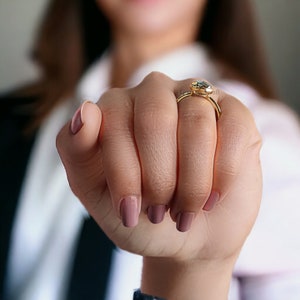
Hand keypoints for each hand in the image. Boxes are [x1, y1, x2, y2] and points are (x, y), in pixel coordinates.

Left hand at [57, 71, 261, 267]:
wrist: (188, 233)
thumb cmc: (140, 212)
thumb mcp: (95, 191)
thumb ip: (77, 151)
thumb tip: (85, 111)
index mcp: (119, 106)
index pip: (114, 118)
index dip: (123, 172)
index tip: (129, 212)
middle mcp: (156, 93)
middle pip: (156, 117)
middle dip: (159, 177)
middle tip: (160, 210)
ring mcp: (197, 98)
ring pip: (196, 123)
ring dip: (192, 181)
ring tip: (186, 209)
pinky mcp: (233, 114)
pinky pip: (232, 128)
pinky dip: (223, 173)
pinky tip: (214, 195)